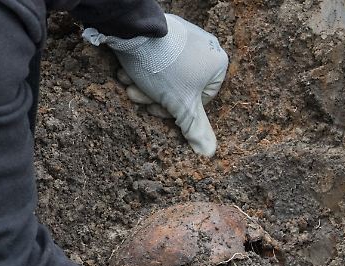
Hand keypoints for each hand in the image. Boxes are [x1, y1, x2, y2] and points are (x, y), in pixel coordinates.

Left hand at [83, 14, 228, 156]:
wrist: (134, 32)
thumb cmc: (163, 68)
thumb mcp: (180, 104)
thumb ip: (195, 127)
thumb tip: (210, 154)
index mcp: (217, 64)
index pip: (197, 100)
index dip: (172, 109)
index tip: (155, 108)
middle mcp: (204, 49)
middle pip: (177, 89)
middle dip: (152, 96)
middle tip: (135, 93)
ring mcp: (184, 40)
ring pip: (162, 76)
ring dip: (141, 85)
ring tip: (129, 81)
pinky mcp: (164, 35)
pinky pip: (155, 60)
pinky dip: (140, 69)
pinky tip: (127, 71)